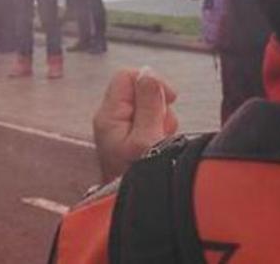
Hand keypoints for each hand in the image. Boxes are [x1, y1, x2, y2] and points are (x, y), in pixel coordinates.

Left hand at [92, 68, 179, 182]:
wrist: (139, 207)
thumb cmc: (137, 175)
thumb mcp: (146, 137)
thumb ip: (148, 103)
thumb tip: (147, 73)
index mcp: (108, 114)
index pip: (126, 76)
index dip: (151, 81)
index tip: (171, 98)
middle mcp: (111, 118)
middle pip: (140, 90)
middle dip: (160, 105)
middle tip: (162, 128)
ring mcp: (121, 129)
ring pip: (149, 107)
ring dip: (162, 120)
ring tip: (161, 141)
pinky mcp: (131, 138)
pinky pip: (151, 123)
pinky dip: (161, 130)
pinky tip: (161, 146)